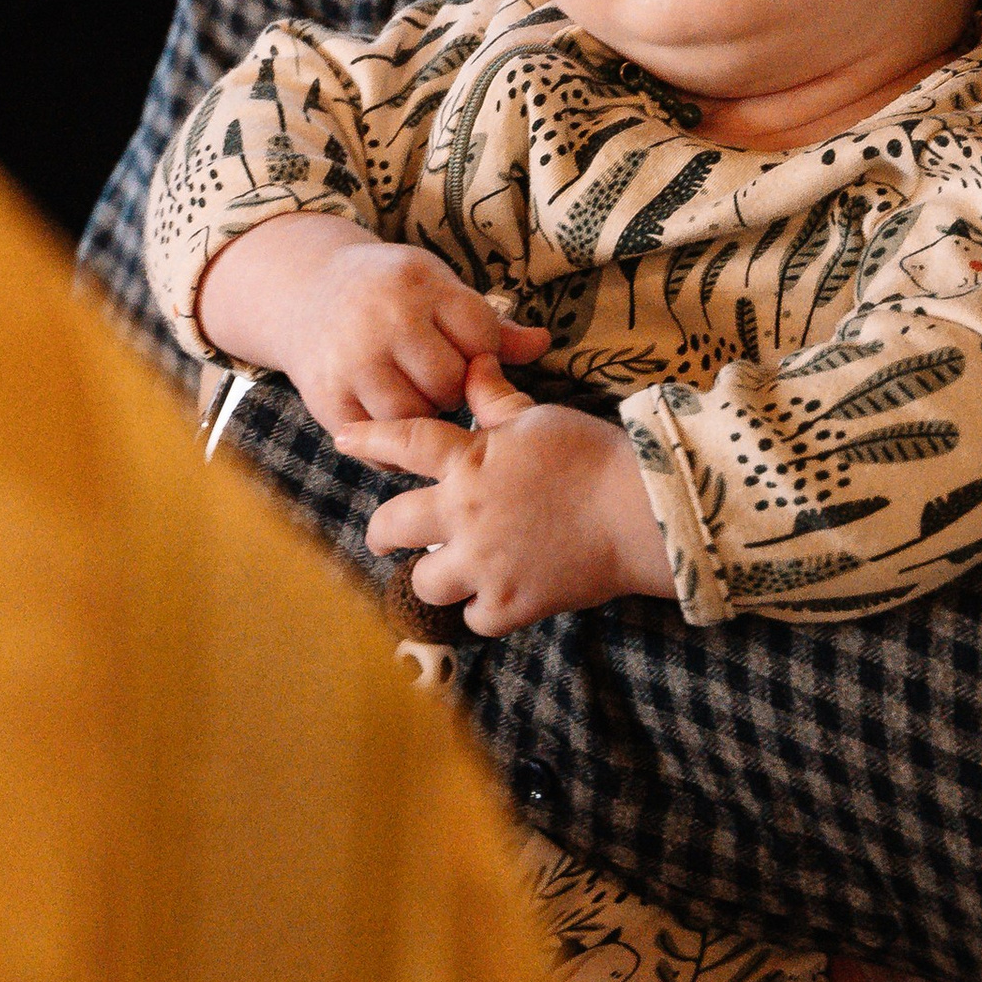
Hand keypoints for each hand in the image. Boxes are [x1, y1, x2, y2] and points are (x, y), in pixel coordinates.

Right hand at [194, 215, 548, 442]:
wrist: (306, 291)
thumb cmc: (391, 293)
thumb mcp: (439, 289)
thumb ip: (490, 324)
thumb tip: (544, 343)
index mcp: (418, 283)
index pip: (480, 337)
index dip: (482, 355)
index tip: (466, 351)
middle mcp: (383, 320)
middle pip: (449, 383)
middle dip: (454, 390)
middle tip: (441, 381)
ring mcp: (352, 360)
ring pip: (414, 419)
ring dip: (425, 418)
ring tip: (418, 398)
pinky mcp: (326, 396)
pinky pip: (377, 442)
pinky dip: (392, 443)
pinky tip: (393, 418)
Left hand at [353, 400, 673, 632]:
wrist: (639, 512)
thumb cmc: (592, 455)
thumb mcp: (538, 417)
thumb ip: (495, 399)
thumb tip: (474, 362)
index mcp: (469, 462)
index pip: (404, 443)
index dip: (368, 438)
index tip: (341, 438)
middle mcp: (464, 515)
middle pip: (391, 527)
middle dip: (383, 530)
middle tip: (386, 534)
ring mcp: (484, 565)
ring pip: (423, 582)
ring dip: (432, 574)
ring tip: (447, 568)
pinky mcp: (511, 605)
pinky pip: (473, 619)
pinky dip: (481, 610)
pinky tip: (493, 595)